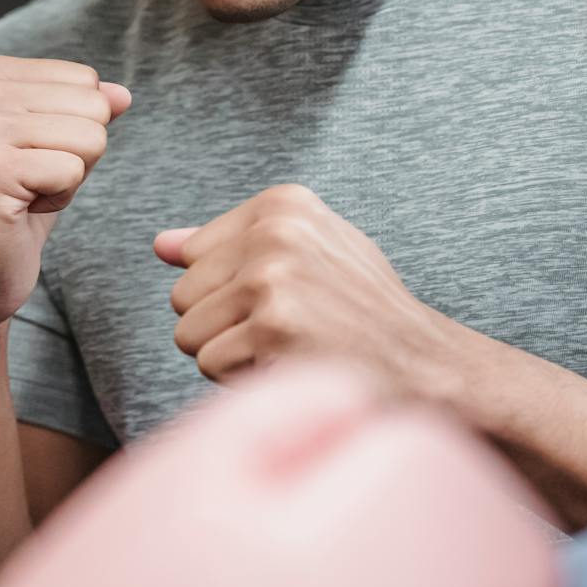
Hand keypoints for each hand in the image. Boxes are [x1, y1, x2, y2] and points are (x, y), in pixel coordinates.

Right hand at [0, 56, 130, 328]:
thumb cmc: (14, 202)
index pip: (85, 80)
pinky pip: (73, 170)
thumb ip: (85, 108)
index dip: (73, 126)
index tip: (31, 155)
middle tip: (31, 177)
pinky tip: (22, 207)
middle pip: (93, 105)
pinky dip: (59, 198)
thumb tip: (122, 93)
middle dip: (77, 151)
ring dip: (69, 176)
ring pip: (91, 137)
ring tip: (27, 190)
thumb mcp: (53, 142)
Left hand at [156, 185, 463, 400]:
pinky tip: (291, 369)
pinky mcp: (274, 329)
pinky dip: (243, 381)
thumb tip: (160, 245)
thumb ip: (231, 245)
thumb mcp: (309, 254)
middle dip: (222, 327)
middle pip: (182, 297)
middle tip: (284, 333)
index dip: (228, 292)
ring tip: (287, 350)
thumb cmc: (362, 310)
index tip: (285, 299)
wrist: (427, 365)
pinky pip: (210, 365)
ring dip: (230, 357)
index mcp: (283, 205)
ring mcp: (274, 279)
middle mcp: (276, 233)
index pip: (192, 256)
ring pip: (189, 335)